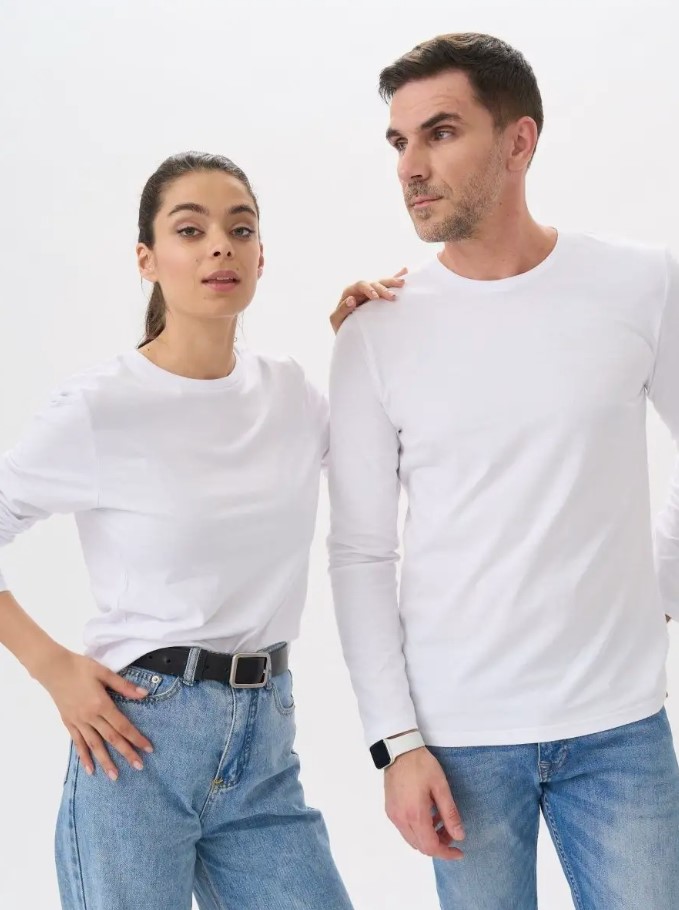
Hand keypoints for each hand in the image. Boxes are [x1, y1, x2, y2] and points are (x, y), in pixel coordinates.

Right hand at [35, 646, 153, 779]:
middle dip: (126, 753)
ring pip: (94, 745)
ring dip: (105, 761)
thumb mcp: (104, 672)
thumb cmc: (80, 667)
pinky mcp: (68, 723)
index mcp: (101, 704)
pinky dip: (84, 756)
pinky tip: (90, 769)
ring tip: (115, 777)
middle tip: (138, 767)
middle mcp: (90, 717)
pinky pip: (78, 743)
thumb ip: (124, 686)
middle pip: (111, 738)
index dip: (136, 738)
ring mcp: (78, 722)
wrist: (54, 668)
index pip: (123, 725)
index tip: (147, 749)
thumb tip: (144, 695)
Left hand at [330, 268, 407, 333]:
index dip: (369, 289)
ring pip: (383, 283)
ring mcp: (371, 292)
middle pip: (374, 283)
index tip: (376, 297)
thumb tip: (351, 300)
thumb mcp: (337, 320)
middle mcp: (362, 290)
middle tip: (393, 297)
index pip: (361, 285)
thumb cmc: (341, 326)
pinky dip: (396, 277)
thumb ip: (342, 310)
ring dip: (393, 282)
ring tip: (403, 283)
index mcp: (350, 292)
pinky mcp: (379, 297)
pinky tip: (405, 271)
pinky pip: (388, 286)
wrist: (348, 333)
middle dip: (384, 288)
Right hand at [385, 746, 464, 859]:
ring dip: (428, 838)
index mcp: (415, 815)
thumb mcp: (441, 787)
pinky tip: (427, 815)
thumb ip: (450, 814)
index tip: (459, 852)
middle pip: (421, 847)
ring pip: (412, 840)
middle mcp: (401, 819)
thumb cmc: (421, 765)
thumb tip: (459, 836)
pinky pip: (405, 829)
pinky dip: (418, 830)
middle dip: (439, 845)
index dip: (446, 853)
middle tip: (451, 832)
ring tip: (440, 821)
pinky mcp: (390, 810)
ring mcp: (393, 815)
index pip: (431, 847)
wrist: (399, 749)